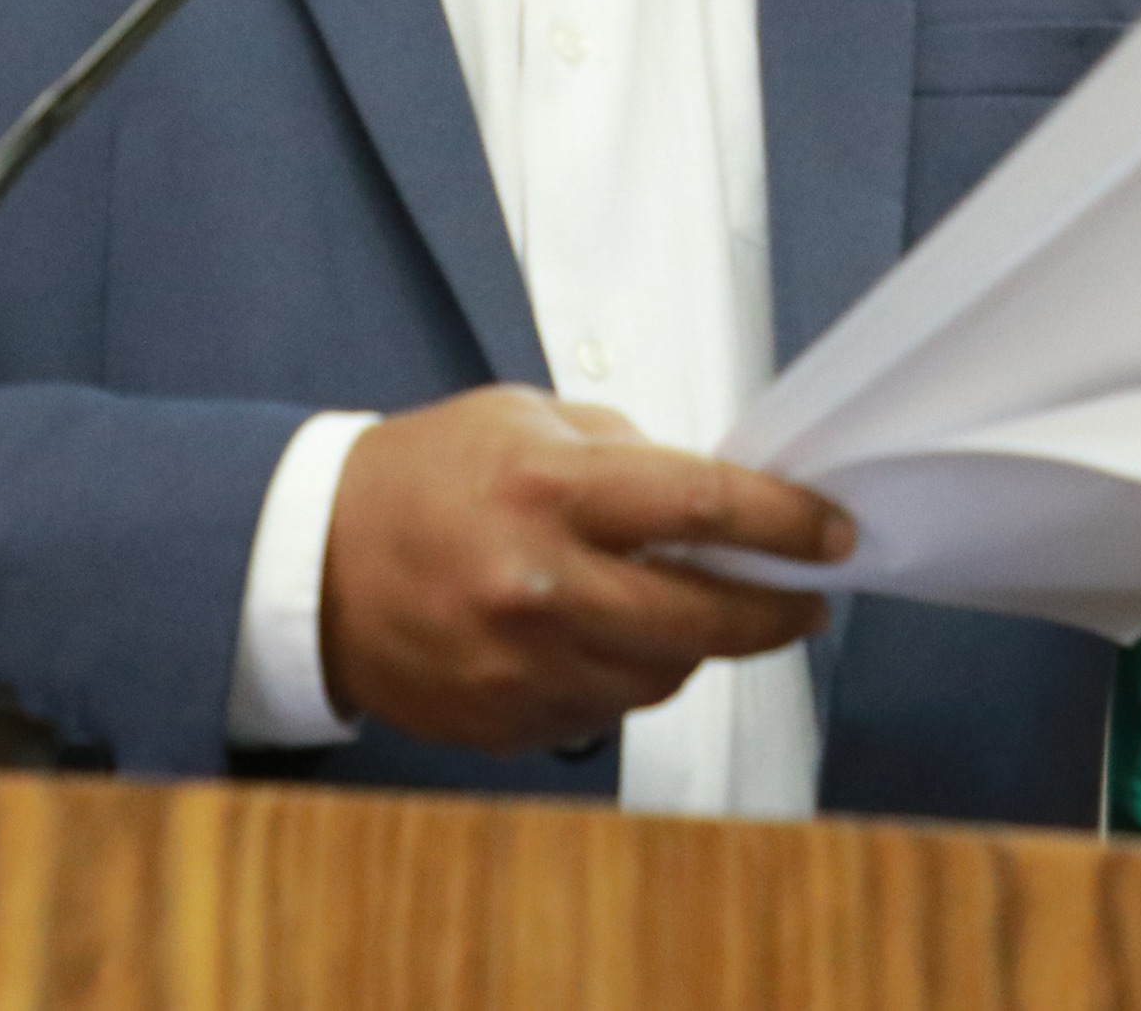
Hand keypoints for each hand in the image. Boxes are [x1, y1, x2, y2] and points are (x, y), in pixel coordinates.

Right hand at [319, 385, 851, 753]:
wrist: (309, 563)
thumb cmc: (417, 479)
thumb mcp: (520, 419)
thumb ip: (622, 453)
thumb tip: (712, 492)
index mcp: (549, 492)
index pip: (703, 507)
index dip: (785, 523)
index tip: (832, 533)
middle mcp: (542, 588)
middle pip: (705, 617)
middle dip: (774, 610)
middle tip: (803, 598)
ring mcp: (525, 667)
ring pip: (664, 674)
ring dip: (698, 644)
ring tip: (697, 609)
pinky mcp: (509, 722)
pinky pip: (607, 710)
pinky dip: (630, 677)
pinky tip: (616, 640)